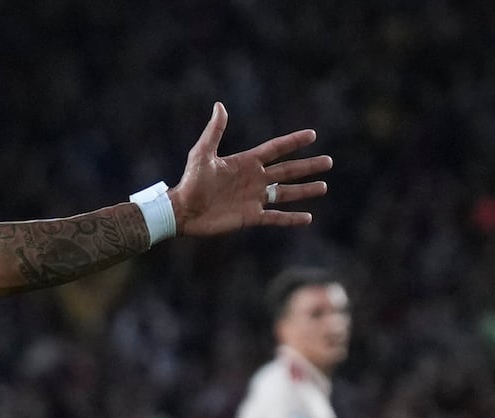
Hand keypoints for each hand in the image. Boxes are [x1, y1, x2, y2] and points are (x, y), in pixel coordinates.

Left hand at [171, 102, 331, 236]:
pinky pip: (275, 217)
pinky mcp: (250, 217)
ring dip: (305, 190)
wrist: (182, 211)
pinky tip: (308, 218)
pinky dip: (291, 218)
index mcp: (246, 163)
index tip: (312, 135)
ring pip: (286, 193)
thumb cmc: (190, 181)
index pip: (276, 149)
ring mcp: (253, 199)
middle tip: (328, 162)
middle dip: (308, 166)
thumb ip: (214, 131)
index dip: (293, 142)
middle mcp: (254, 180)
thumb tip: (220, 105)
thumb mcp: (202, 154)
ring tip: (324, 187)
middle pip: (288, 171)